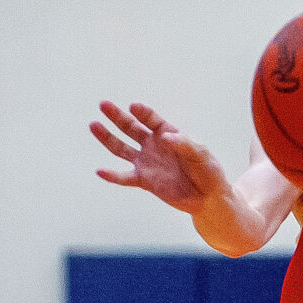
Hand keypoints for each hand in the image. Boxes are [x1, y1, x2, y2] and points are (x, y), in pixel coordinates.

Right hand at [90, 101, 228, 213]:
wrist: (208, 197)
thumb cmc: (208, 171)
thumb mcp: (201, 155)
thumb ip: (185, 145)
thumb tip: (166, 137)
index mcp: (168, 134)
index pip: (152, 119)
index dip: (143, 113)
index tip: (134, 106)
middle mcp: (153, 145)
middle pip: (131, 128)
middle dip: (117, 116)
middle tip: (103, 104)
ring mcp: (146, 162)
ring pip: (122, 148)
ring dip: (107, 138)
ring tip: (93, 125)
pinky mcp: (144, 180)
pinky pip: (125, 177)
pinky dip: (113, 176)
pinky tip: (100, 171)